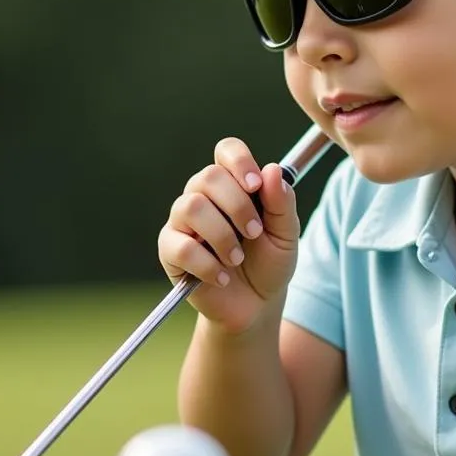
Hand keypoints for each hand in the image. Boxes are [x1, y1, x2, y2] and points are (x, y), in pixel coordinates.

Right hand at [158, 137, 299, 334]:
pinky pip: (180, 246)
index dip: (239, 162)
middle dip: (237, 205)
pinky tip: (222, 277)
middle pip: (207, 176)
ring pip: (191, 206)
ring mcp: (182, 221)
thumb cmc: (270, 262)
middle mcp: (203, 195)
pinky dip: (207, 265)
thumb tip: (272, 170)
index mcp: (233, 183)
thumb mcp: (286, 234)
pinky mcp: (170, 249)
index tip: (256, 186)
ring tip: (237, 259)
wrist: (255, 305)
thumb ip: (282, 203)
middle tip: (254, 233)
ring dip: (222, 235)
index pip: (226, 150)